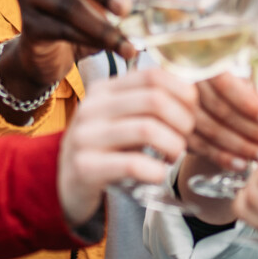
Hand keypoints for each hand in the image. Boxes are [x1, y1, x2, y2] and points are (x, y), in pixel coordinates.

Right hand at [0, 0, 135, 119]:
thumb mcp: (99, 0)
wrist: (49, 53)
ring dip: (101, 26)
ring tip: (126, 42)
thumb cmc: (80, 17)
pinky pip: (61, 30)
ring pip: (67, 5)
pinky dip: (90, 40)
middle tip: (125, 9)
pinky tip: (111, 48)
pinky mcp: (28, 24)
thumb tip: (127, 4)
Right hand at [57, 67, 195, 229]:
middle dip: (183, 120)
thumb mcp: (120, 117)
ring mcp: (85, 137)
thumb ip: (147, 102)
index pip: (152, 75)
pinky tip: (158, 174)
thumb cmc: (104, 148)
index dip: (183, 91)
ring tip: (173, 156)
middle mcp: (92, 108)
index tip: (193, 109)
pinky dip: (156, 171)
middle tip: (186, 136)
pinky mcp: (85, 167)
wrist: (65, 182)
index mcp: (103, 90)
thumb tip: (191, 92)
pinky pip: (133, 164)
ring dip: (173, 145)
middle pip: (154, 99)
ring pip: (147, 129)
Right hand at [187, 70, 257, 170]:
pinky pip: (199, 147)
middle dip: (248, 129)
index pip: (225, 85)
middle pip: (219, 110)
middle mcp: (186, 84)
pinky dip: (221, 157)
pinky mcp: (176, 129)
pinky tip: (239, 163)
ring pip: (210, 131)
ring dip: (238, 146)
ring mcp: (177, 108)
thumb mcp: (236, 74)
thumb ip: (250, 87)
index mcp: (202, 64)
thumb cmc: (224, 83)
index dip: (248, 103)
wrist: (193, 91)